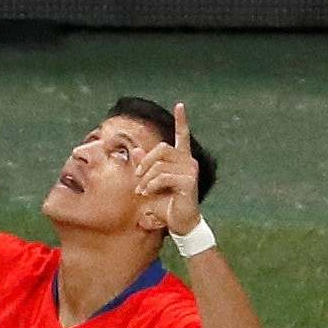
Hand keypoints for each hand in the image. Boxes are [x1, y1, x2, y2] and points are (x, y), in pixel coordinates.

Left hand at [135, 101, 201, 235]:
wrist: (181, 223)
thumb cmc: (167, 204)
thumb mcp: (151, 184)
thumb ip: (145, 167)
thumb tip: (136, 150)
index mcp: (182, 159)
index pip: (183, 136)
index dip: (182, 120)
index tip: (180, 105)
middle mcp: (188, 161)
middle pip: (162, 148)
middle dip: (145, 162)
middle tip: (137, 178)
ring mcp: (190, 170)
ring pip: (159, 164)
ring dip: (145, 178)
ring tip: (142, 191)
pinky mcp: (189, 181)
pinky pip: (163, 177)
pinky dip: (152, 185)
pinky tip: (148, 193)